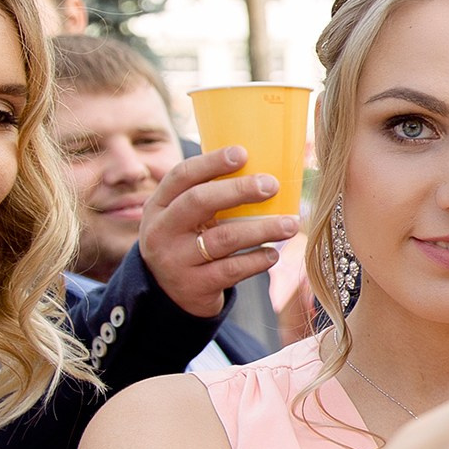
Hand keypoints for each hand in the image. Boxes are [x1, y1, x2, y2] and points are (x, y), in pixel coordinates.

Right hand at [139, 146, 298, 318]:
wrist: (167, 295)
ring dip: (262, 229)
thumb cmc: (186, 242)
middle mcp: (161, 231)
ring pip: (223, 238)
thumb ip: (207, 195)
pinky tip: (274, 254)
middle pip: (199, 201)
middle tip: (273, 185)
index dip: (211, 162)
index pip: (182, 175)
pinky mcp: (194, 287)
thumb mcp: (182, 217)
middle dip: (239, 190)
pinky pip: (231, 270)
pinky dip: (257, 260)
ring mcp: (175, 261)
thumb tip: (260, 169)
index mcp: (159, 205)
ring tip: (290, 224)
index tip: (243, 153)